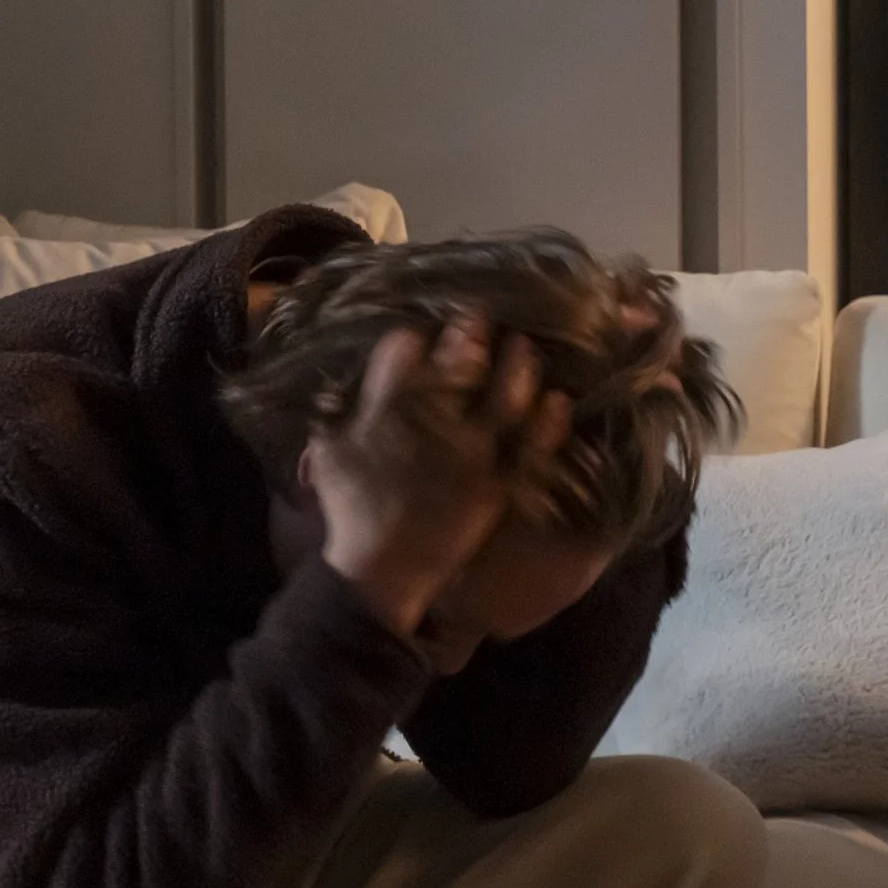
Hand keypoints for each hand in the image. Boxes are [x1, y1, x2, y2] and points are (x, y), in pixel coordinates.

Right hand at [305, 316, 571, 639]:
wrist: (382, 570)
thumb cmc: (353, 512)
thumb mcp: (329, 456)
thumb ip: (333, 415)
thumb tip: (334, 384)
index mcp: (386, 411)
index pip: (400, 354)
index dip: (414, 337)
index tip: (423, 328)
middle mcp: (431, 424)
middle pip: (456, 367)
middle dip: (469, 336)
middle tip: (481, 317)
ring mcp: (468, 452)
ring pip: (501, 397)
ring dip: (516, 367)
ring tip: (525, 345)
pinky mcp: (495, 483)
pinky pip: (529, 447)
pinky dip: (547, 424)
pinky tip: (559, 400)